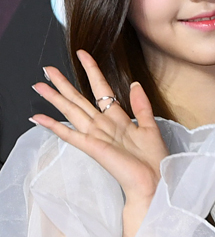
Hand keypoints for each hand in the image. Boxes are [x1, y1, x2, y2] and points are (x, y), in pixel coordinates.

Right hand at [32, 50, 168, 207]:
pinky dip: (53, 126)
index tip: (83, 54)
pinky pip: (70, 134)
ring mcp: (96, 136)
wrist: (154, 181)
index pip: (101, 89)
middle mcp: (104, 126)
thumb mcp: (150, 126)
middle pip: (79, 100)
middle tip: (47, 69)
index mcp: (118, 119)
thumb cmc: (155, 160)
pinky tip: (38, 118)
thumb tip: (135, 83)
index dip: (92, 70)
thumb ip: (141, 105)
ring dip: (55, 98)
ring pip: (71, 112)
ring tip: (39, 85)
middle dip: (63, 84)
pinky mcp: (93, 148)